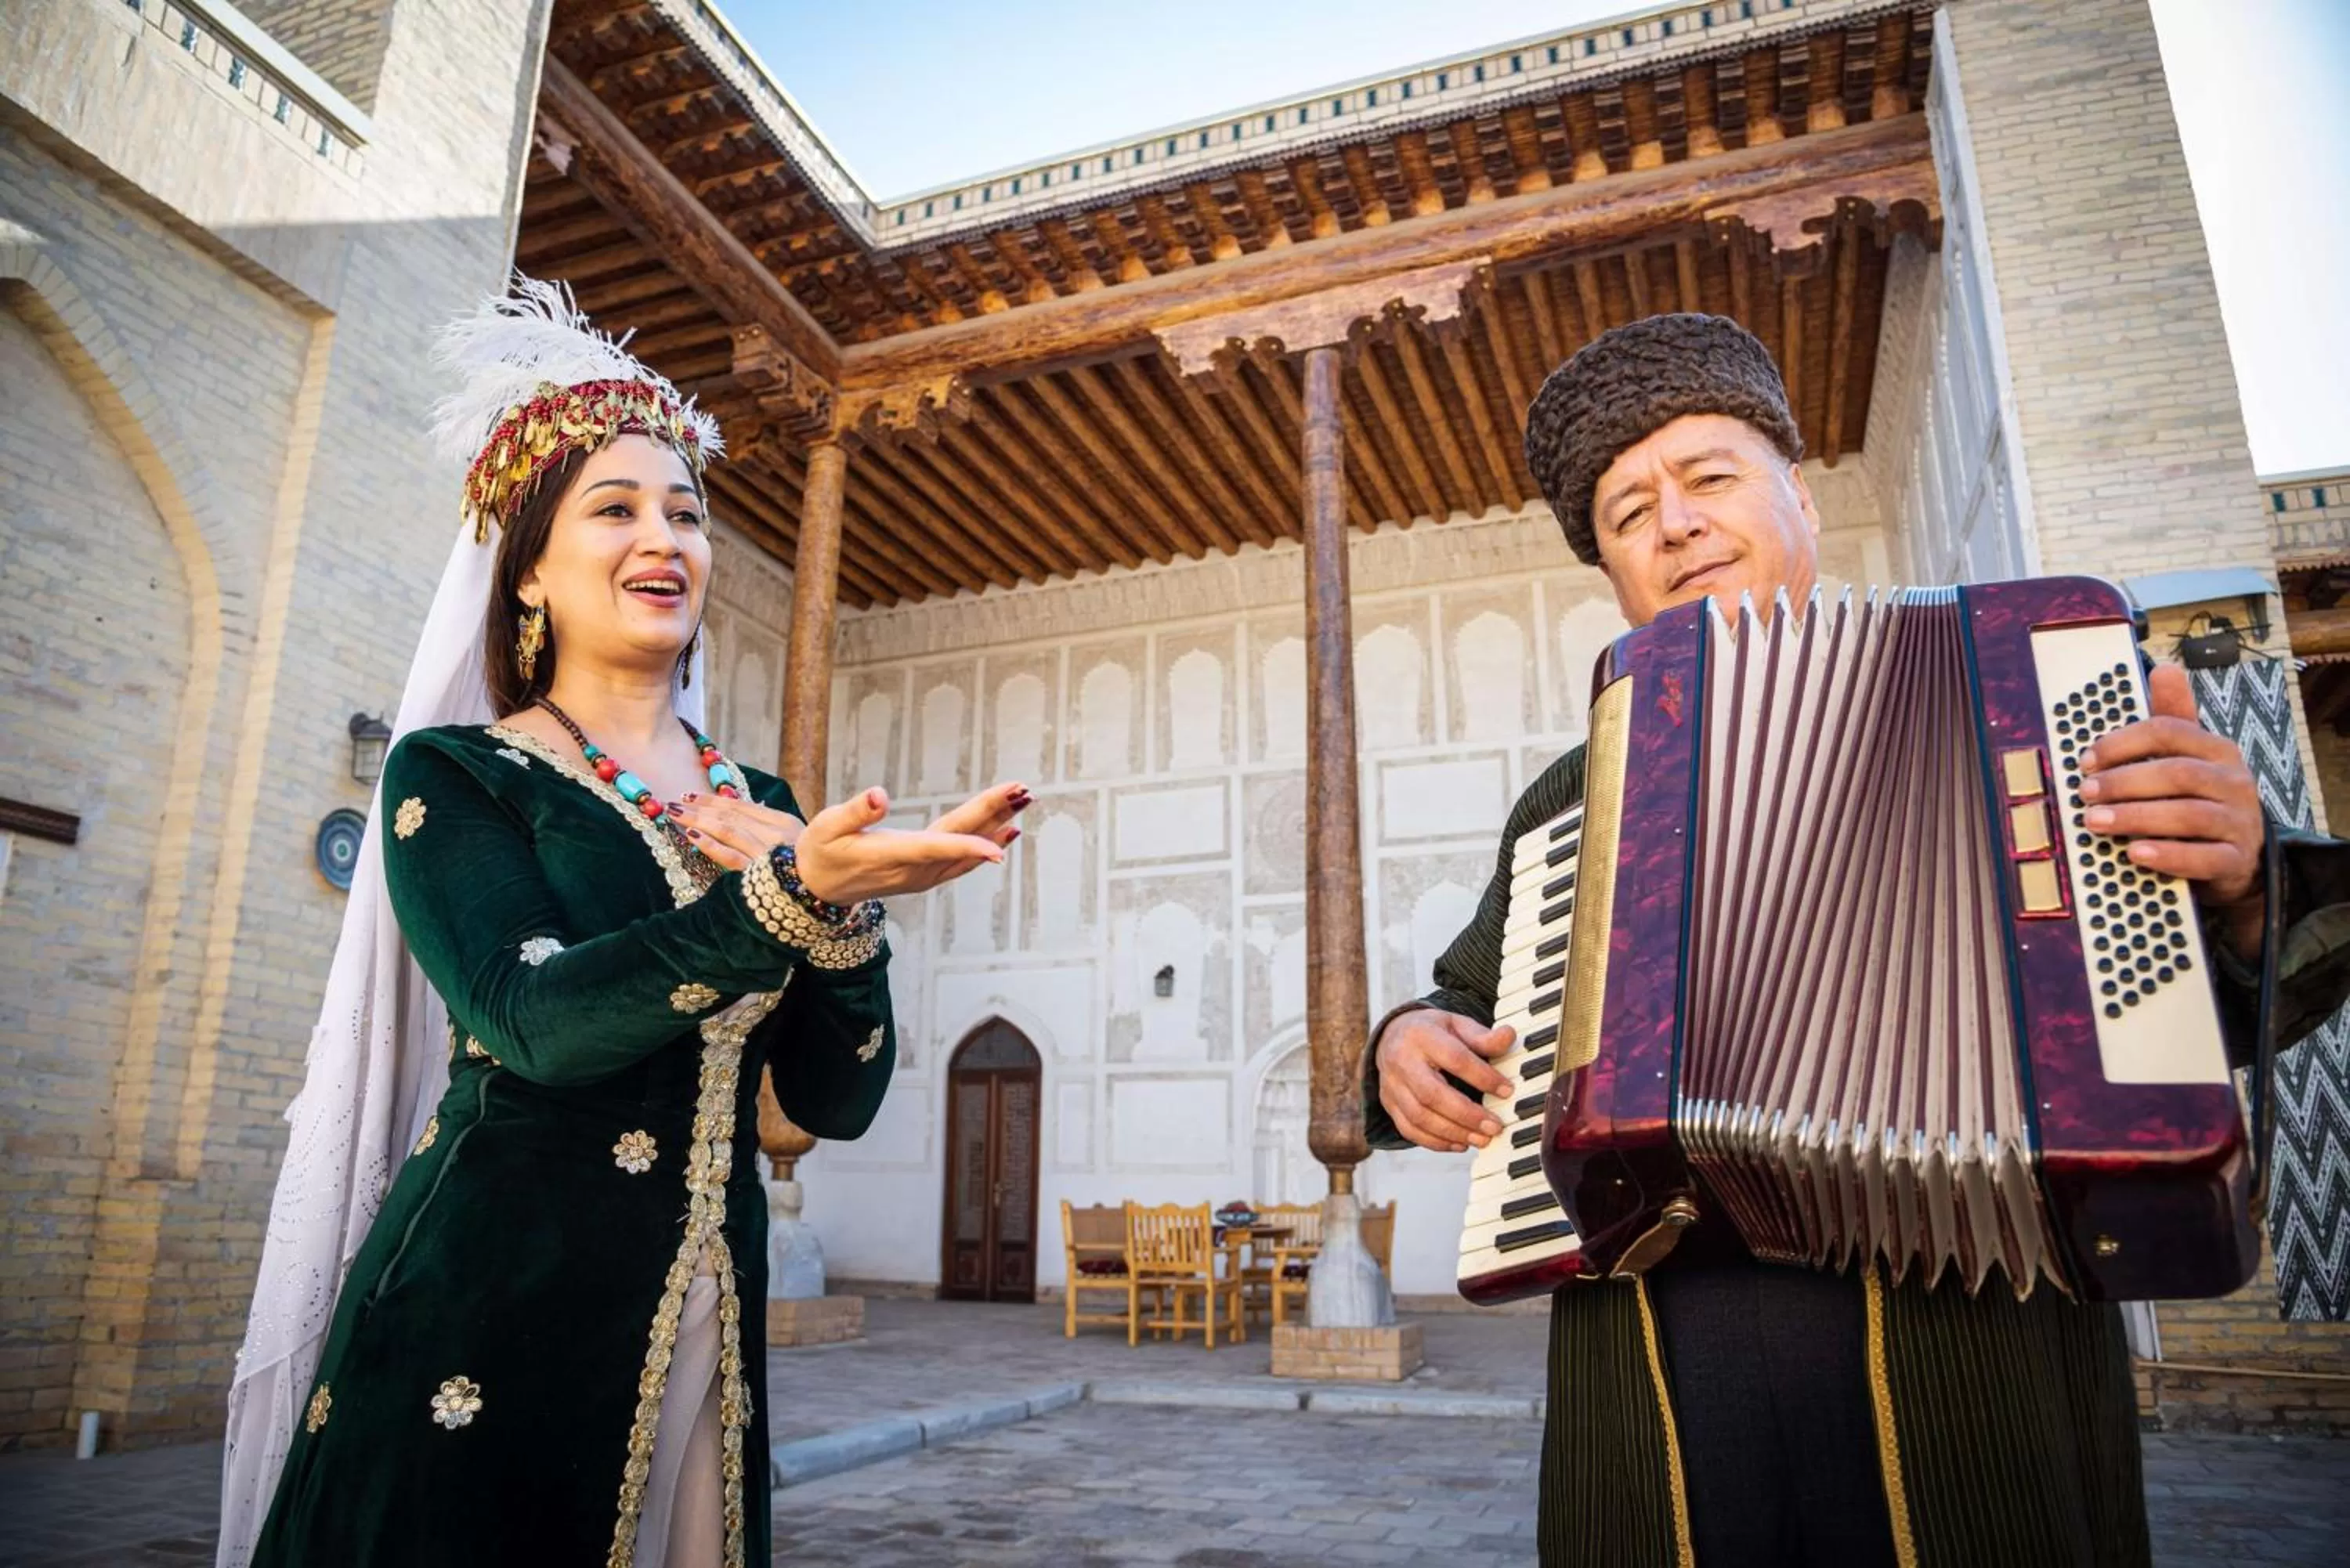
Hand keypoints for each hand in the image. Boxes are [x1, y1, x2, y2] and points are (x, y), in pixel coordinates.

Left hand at [667, 792, 802, 870]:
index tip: (692, 796)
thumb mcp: (795, 842)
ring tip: (676, 815)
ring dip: (698, 821)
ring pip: (727, 831)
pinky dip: (711, 846)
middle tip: (674, 802)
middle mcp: (776, 834)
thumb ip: (768, 828)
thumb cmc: (813, 870)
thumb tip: (736, 813)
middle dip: (700, 807)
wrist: (830, 896)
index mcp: (785, 822)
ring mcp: (768, 854)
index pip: (742, 806)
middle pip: (731, 815)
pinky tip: (692, 838)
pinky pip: (731, 857)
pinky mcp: (761, 875)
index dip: (715, 800)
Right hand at [791, 782, 1029, 904]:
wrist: (817, 889)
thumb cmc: (820, 852)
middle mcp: (913, 870)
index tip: (1001, 843)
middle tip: (1024, 791)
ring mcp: (921, 876)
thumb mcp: (826, 827)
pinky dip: (986, 844)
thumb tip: (878, 795)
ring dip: (997, 825)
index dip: (969, 845)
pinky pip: (962, 861)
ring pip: (966, 850)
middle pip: (960, 841)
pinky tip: (1006, 830)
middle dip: (994, 815)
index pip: (935, 848)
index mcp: (891, 854)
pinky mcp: (924, 876)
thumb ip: (853, 812)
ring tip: (1024, 802)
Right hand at [1374, 1008, 1515, 1152]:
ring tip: (1482, 1139)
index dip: (1482, 1077)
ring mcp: (1392, 1085)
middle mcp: (1402, 1061)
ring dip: (1454, 1133)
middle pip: (1432, 1094)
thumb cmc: (1431, 1031)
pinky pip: (1409, 1130)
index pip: (1454, 1058)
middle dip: (1467, 1115)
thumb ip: (1481, 1036)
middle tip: (1494, 1126)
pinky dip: (1436, 1142)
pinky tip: (1460, 1143)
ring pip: (1419, 1117)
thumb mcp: (1456, 1024)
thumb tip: (1508, 1036)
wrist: (1392, 1036)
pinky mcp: (1389, 1104)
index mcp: (1422, 1035)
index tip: (1507, 1090)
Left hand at [2079, 664, 2265, 959]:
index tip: (2086, 760)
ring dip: (2136, 817)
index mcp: (2217, 750)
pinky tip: (2135, 853)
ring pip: (2189, 815)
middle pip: (2178, 774)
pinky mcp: (2237, 859)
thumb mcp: (2189, 757)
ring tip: (2096, 822)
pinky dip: (2168, 855)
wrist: (2239, 854)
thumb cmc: (2201, 798)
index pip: (2170, 732)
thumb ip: (2172, 720)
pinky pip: (2204, 857)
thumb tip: (2164, 669)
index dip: (2123, 743)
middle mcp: (2233, 781)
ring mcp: (2239, 821)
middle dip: (2124, 782)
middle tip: (2085, 793)